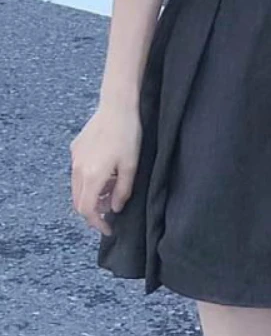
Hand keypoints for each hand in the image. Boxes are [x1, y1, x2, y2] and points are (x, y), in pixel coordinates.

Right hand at [70, 104, 141, 235]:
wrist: (117, 107)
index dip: (96, 223)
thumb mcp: (131, 166)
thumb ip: (122, 191)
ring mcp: (74, 158)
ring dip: (90, 196)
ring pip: (77, 187)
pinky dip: (88, 181)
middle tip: (110, 212)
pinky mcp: (75, 149)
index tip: (109, 228)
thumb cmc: (128, 136)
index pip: (86, 210)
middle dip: (92, 211)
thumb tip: (115, 208)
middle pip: (78, 201)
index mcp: (92, 176)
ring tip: (111, 191)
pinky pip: (78, 173)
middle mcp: (78, 169)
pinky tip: (105, 174)